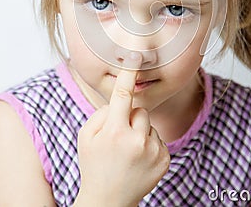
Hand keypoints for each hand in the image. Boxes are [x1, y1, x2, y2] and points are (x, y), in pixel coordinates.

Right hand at [75, 53, 170, 206]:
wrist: (108, 201)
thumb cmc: (93, 164)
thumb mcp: (85, 136)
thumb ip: (101, 113)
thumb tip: (120, 102)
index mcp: (114, 132)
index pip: (122, 95)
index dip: (128, 74)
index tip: (136, 57)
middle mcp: (137, 140)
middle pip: (139, 110)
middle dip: (129, 118)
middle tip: (119, 137)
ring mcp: (153, 151)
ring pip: (149, 123)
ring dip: (140, 131)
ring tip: (128, 151)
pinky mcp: (165, 160)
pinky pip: (158, 138)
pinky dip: (149, 143)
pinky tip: (138, 158)